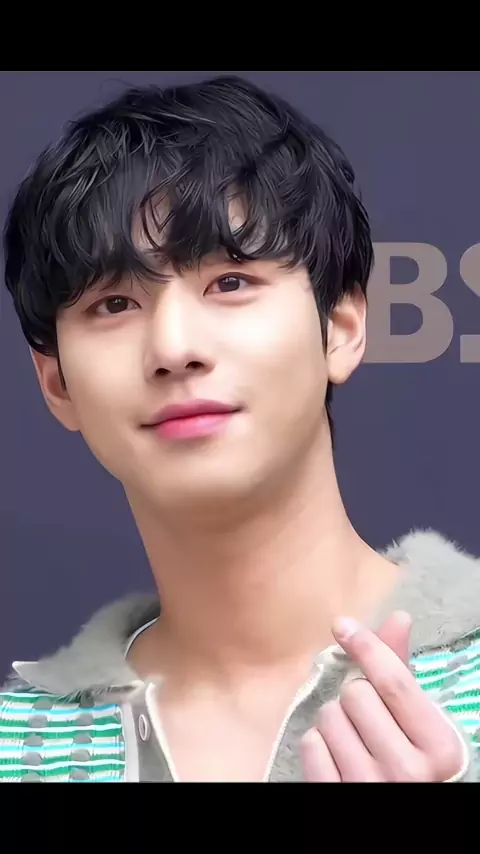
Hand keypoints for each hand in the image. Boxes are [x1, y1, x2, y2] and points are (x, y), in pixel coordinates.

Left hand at [300, 611, 464, 781]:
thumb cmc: (411, 762)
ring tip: (354, 740)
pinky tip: (337, 758)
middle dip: (355, 698)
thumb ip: (403, 673)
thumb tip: (397, 618)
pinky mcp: (334, 796)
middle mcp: (407, 770)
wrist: (397, 812)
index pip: (394, 682)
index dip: (366, 647)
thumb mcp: (421, 725)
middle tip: (368, 719)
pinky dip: (318, 745)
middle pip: (355, 694)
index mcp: (439, 748)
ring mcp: (369, 786)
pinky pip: (310, 744)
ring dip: (335, 721)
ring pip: (328, 715)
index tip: (343, 625)